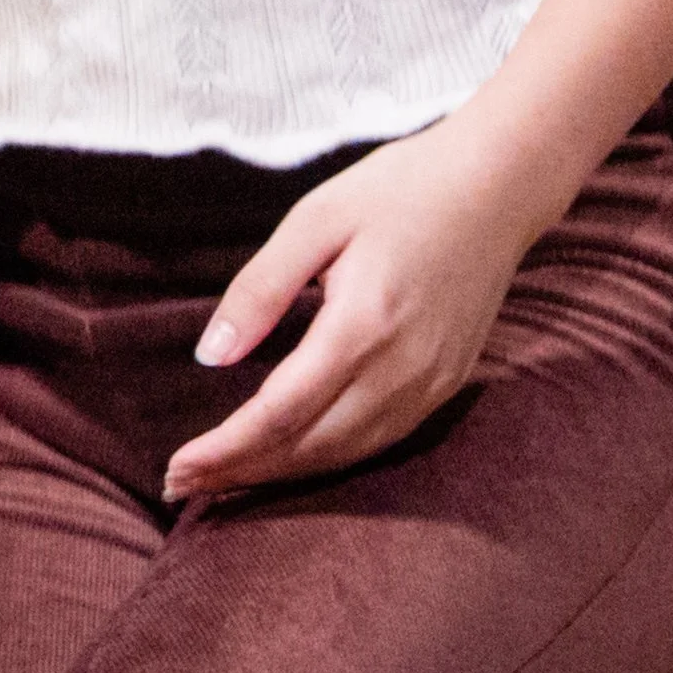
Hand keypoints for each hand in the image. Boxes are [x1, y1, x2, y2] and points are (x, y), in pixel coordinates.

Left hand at [162, 118, 537, 499]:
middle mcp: (402, 369)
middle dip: (243, 472)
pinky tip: (295, 456)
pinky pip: (381, 441)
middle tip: (182, 486)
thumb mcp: (316, 218)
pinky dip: (330, 458)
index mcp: (363, 324)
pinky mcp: (446, 385)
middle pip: (311, 446)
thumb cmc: (400, 189)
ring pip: (347, 454)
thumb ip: (262, 288)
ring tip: (226, 480)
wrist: (495, 186)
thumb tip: (210, 356)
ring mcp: (430, 384)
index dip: (226, 449)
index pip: (281, 412)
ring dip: (283, 474)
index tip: (177, 470)